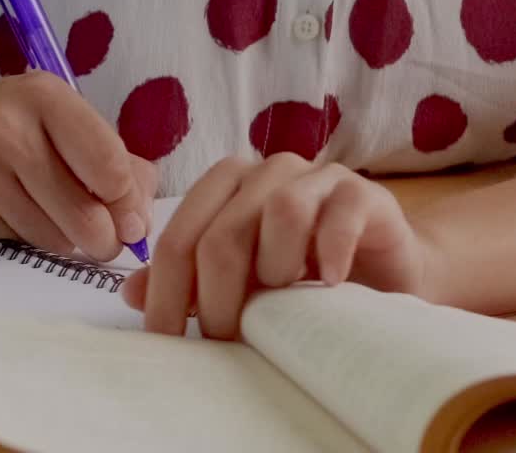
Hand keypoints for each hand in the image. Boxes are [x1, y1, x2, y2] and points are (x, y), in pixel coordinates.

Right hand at [0, 73, 157, 259]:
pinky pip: (19, 244)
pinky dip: (22, 236)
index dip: (130, 202)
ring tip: (45, 209)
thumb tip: (144, 203)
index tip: (133, 218)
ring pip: (56, 239)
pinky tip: (4, 208)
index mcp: (45, 97)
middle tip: (101, 236)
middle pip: (87, 216)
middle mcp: (14, 133)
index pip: (109, 163)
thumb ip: (99, 149)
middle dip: (104, 238)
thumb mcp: (45, 113)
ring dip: (63, 238)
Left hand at [122, 154, 436, 339]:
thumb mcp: (239, 282)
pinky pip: (341, 213)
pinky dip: (330, 253)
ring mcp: (318, 177)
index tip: (168, 343)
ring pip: (281, 211)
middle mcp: (268, 172)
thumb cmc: (302, 275)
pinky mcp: (363, 193)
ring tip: (284, 303)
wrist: (383, 271)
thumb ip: (190, 280)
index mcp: (228, 185)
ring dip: (276, 271)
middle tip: (228, 340)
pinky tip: (328, 285)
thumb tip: (131, 292)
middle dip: (219, 298)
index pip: (180, 234)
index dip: (168, 292)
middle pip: (225, 231)